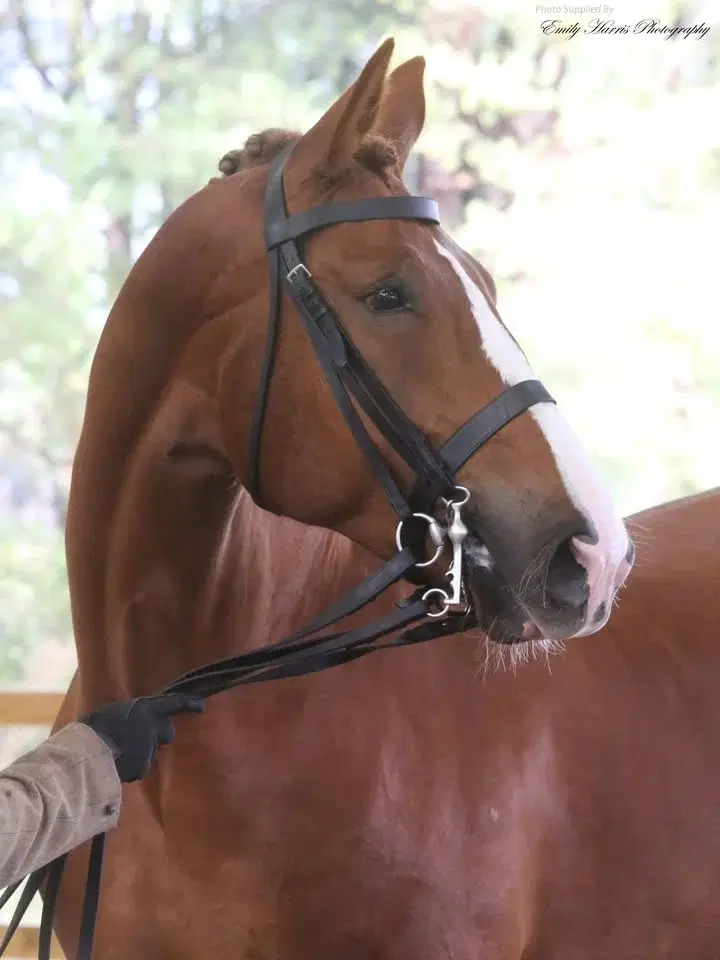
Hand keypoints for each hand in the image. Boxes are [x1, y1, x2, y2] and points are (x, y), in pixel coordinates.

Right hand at [79, 694, 204, 782]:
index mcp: (144, 708)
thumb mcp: (110, 713)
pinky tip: (115, 767)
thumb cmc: (93, 729)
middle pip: (166, 732)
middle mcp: (152, 725)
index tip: (202, 706)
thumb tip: (129, 722)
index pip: (172, 703)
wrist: (87, 751)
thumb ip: (127, 716)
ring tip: (116, 754)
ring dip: (140, 754)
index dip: (187, 704)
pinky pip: (140, 768)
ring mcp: (149, 746)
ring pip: (150, 753)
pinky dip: (130, 769)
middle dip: (159, 736)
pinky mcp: (144, 765)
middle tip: (141, 740)